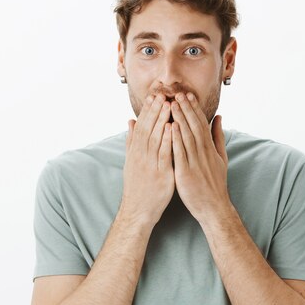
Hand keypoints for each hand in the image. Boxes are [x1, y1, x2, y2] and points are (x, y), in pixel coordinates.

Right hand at [119, 93, 174, 226]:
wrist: (138, 210)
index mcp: (135, 152)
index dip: (147, 111)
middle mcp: (141, 156)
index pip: (142, 127)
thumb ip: (132, 141)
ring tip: (168, 105)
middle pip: (148, 129)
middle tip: (161, 94)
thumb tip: (130, 122)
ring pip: (155, 139)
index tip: (153, 96)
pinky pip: (164, 155)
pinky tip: (173, 128)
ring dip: (162, 120)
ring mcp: (150, 165)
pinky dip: (168, 140)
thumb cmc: (137, 186)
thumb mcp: (131, 161)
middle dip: (155, 111)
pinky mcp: (161, 175)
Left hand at [170, 92, 230, 223]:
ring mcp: (195, 163)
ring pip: (187, 136)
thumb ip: (218, 136)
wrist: (214, 207)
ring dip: (180, 119)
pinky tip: (170, 127)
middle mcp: (204, 153)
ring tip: (172, 104)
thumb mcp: (221, 157)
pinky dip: (175, 139)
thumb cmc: (215, 183)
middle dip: (186, 109)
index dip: (194, 109)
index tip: (188, 95)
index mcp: (210, 149)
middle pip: (194, 126)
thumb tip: (218, 117)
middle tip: (178, 93)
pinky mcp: (186, 173)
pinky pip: (180, 153)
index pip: (201, 124)